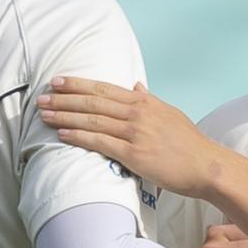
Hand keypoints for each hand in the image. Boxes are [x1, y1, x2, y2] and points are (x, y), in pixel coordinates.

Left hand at [38, 77, 225, 197]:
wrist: (206, 165)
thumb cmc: (189, 143)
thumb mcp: (170, 113)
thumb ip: (150, 100)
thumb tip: (136, 86)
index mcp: (145, 102)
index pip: (104, 88)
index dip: (78, 84)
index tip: (58, 81)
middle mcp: (138, 113)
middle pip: (94, 101)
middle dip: (64, 98)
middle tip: (42, 97)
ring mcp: (136, 133)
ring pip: (93, 119)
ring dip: (66, 116)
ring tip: (45, 114)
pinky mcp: (135, 154)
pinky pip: (100, 142)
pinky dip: (79, 136)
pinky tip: (63, 134)